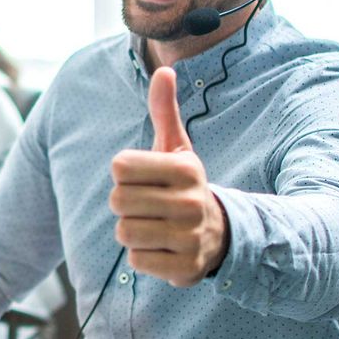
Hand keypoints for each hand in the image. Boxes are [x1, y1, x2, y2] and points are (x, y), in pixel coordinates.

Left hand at [108, 66, 229, 286]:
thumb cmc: (183, 185)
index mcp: (187, 168)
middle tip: (148, 204)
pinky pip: (136, 261)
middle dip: (125, 204)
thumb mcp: (176, 147)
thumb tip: (163, 69)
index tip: (146, 178)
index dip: (124, 173)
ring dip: (131, 231)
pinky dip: (142, 257)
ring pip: (124, 232)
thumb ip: (164, 110)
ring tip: (155, 225)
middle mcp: (192, 202)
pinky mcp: (185, 269)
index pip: (119, 166)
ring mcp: (191, 237)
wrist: (220, 234)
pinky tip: (163, 248)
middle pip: (117, 200)